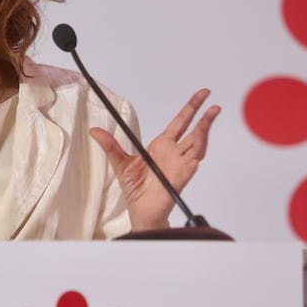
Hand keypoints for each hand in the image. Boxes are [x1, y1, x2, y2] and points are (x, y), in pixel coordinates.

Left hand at [89, 89, 219, 230]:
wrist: (140, 210)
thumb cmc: (136, 188)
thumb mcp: (119, 162)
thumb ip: (110, 145)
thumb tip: (95, 131)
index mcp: (162, 146)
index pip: (180, 123)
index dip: (190, 108)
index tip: (201, 96)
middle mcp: (174, 153)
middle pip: (194, 130)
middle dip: (203, 115)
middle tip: (211, 100)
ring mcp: (180, 165)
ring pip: (198, 144)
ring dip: (205, 130)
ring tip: (211, 115)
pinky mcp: (181, 178)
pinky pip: (192, 164)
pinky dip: (196, 154)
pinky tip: (201, 143)